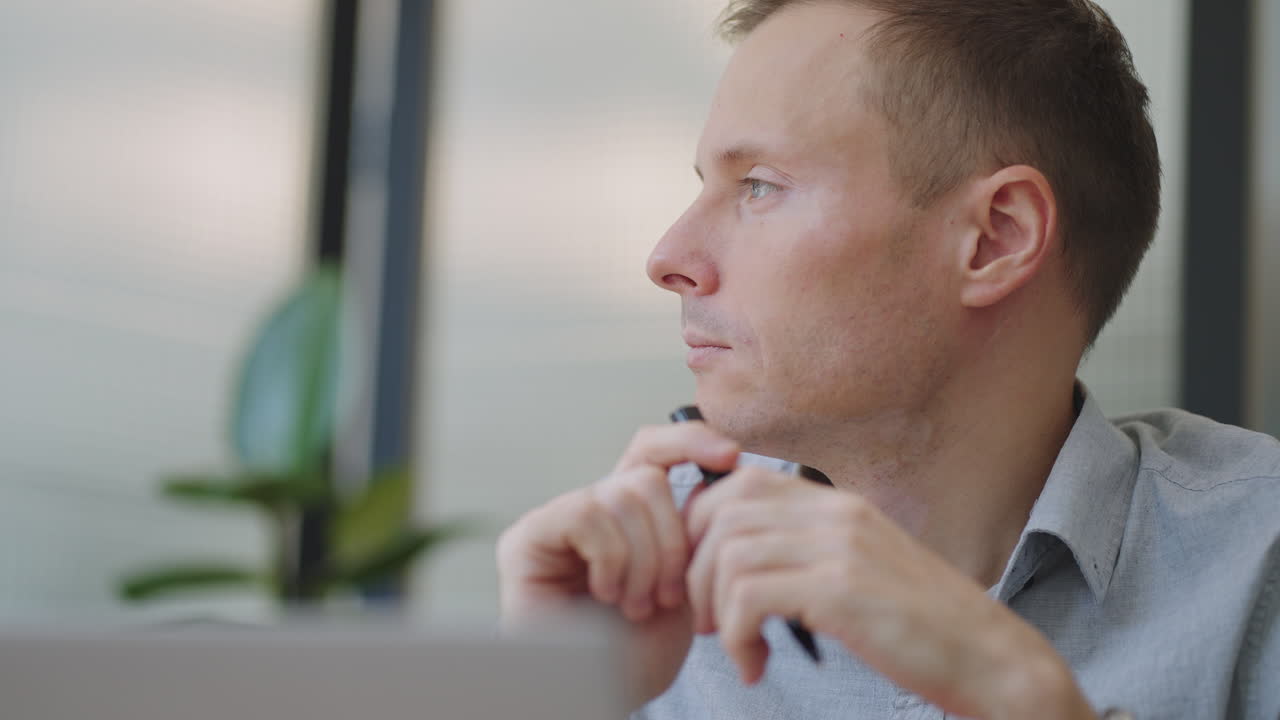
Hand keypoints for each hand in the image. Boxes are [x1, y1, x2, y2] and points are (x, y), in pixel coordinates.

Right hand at [496, 422, 739, 701]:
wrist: (602, 695)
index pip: (652, 450)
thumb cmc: (641, 652)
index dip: (690, 441)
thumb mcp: (685, 581)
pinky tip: (607, 595)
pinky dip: (612, 559)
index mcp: (626, 515)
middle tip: (668, 595)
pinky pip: (588, 513)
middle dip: (671, 539)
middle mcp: (587, 509)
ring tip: (638, 605)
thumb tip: (723, 462)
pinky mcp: (527, 537)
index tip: (732, 456)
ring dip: (644, 560)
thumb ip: (691, 525)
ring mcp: (554, 521)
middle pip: (645, 478)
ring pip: (622, 496)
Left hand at [685, 466, 1096, 719]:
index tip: (705, 579)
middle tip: (707, 617)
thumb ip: (806, 549)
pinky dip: (737, 637)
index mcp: (835, 502)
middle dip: (694, 568)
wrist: (991, 659)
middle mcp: (834, 511)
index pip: (737, 481)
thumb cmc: (921, 626)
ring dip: (714, 608)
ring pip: (728, 552)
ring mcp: (839, 546)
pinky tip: (756, 664)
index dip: (700, 528)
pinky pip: (749, 596)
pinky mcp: (841, 589)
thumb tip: (739, 557)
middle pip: (719, 509)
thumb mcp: (857, 568)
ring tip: (735, 645)